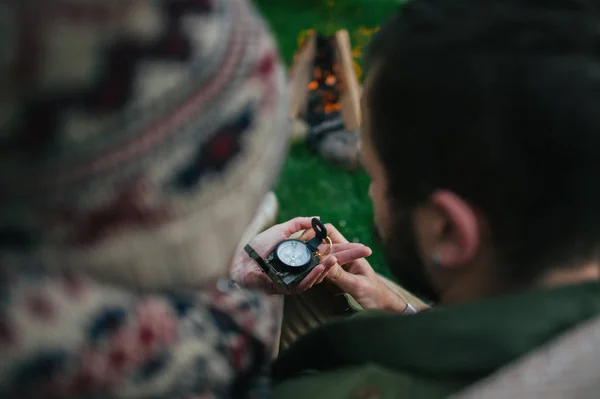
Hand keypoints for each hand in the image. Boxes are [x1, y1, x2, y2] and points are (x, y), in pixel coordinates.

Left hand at [230, 217, 371, 294]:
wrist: (241, 261)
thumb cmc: (258, 247)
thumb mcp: (281, 230)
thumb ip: (298, 224)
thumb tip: (317, 220)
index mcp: (305, 255)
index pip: (330, 251)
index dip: (346, 249)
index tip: (364, 246)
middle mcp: (305, 267)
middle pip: (332, 263)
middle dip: (348, 257)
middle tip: (366, 252)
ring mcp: (298, 278)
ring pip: (320, 274)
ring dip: (332, 265)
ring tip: (339, 257)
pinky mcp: (289, 287)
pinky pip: (305, 283)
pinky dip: (316, 275)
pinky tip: (324, 266)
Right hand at [300, 223, 407, 311]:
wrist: (383, 309)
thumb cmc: (375, 296)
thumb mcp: (357, 286)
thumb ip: (340, 275)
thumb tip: (325, 261)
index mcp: (350, 253)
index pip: (330, 233)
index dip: (316, 232)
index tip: (304, 239)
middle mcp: (341, 258)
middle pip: (320, 245)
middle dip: (308, 246)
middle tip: (293, 253)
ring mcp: (336, 267)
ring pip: (318, 258)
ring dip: (308, 258)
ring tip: (294, 263)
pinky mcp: (333, 278)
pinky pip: (319, 271)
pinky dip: (310, 270)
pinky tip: (300, 273)